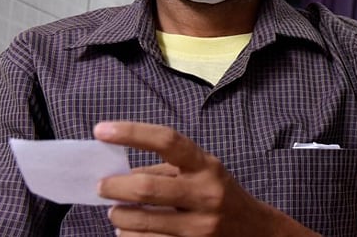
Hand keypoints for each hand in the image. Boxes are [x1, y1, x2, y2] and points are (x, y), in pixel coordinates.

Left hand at [94, 122, 311, 236]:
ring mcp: (199, 226)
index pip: (167, 141)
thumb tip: (121, 172)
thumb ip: (165, 169)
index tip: (102, 130)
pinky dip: (129, 235)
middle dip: (114, 187)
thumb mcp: (201, 172)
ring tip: (117, 211)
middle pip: (146, 188)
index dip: (132, 133)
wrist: (254, 231)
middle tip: (102, 186)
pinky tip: (131, 230)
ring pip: (140, 222)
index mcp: (206, 166)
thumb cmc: (219, 194)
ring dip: (118, 215)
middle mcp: (206, 194)